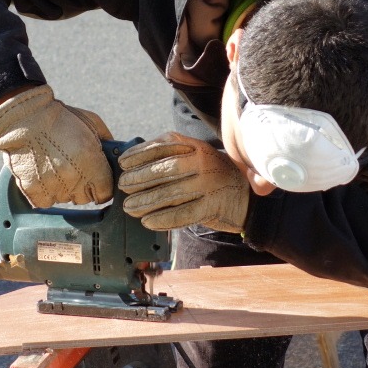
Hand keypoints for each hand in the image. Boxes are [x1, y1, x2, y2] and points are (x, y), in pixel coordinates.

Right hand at [0, 85, 112, 206]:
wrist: (26, 116)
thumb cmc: (61, 117)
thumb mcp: (93, 123)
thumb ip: (107, 142)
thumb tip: (115, 155)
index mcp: (92, 163)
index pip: (105, 194)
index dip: (101, 187)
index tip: (95, 182)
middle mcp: (74, 178)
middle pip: (84, 198)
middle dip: (81, 186)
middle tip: (72, 169)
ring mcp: (53, 185)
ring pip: (64, 199)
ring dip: (62, 188)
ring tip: (55, 167)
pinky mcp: (33, 189)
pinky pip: (44, 202)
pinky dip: (44, 193)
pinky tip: (43, 177)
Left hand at [118, 132, 249, 232]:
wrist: (244, 194)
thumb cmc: (210, 173)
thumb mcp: (196, 155)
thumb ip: (171, 154)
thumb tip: (133, 162)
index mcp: (195, 146)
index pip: (163, 146)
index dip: (140, 154)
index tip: (123, 163)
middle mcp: (203, 163)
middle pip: (165, 170)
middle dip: (139, 178)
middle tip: (123, 185)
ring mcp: (208, 185)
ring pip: (171, 193)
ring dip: (146, 201)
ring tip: (130, 206)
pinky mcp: (212, 207)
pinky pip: (183, 214)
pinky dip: (163, 219)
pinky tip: (148, 222)